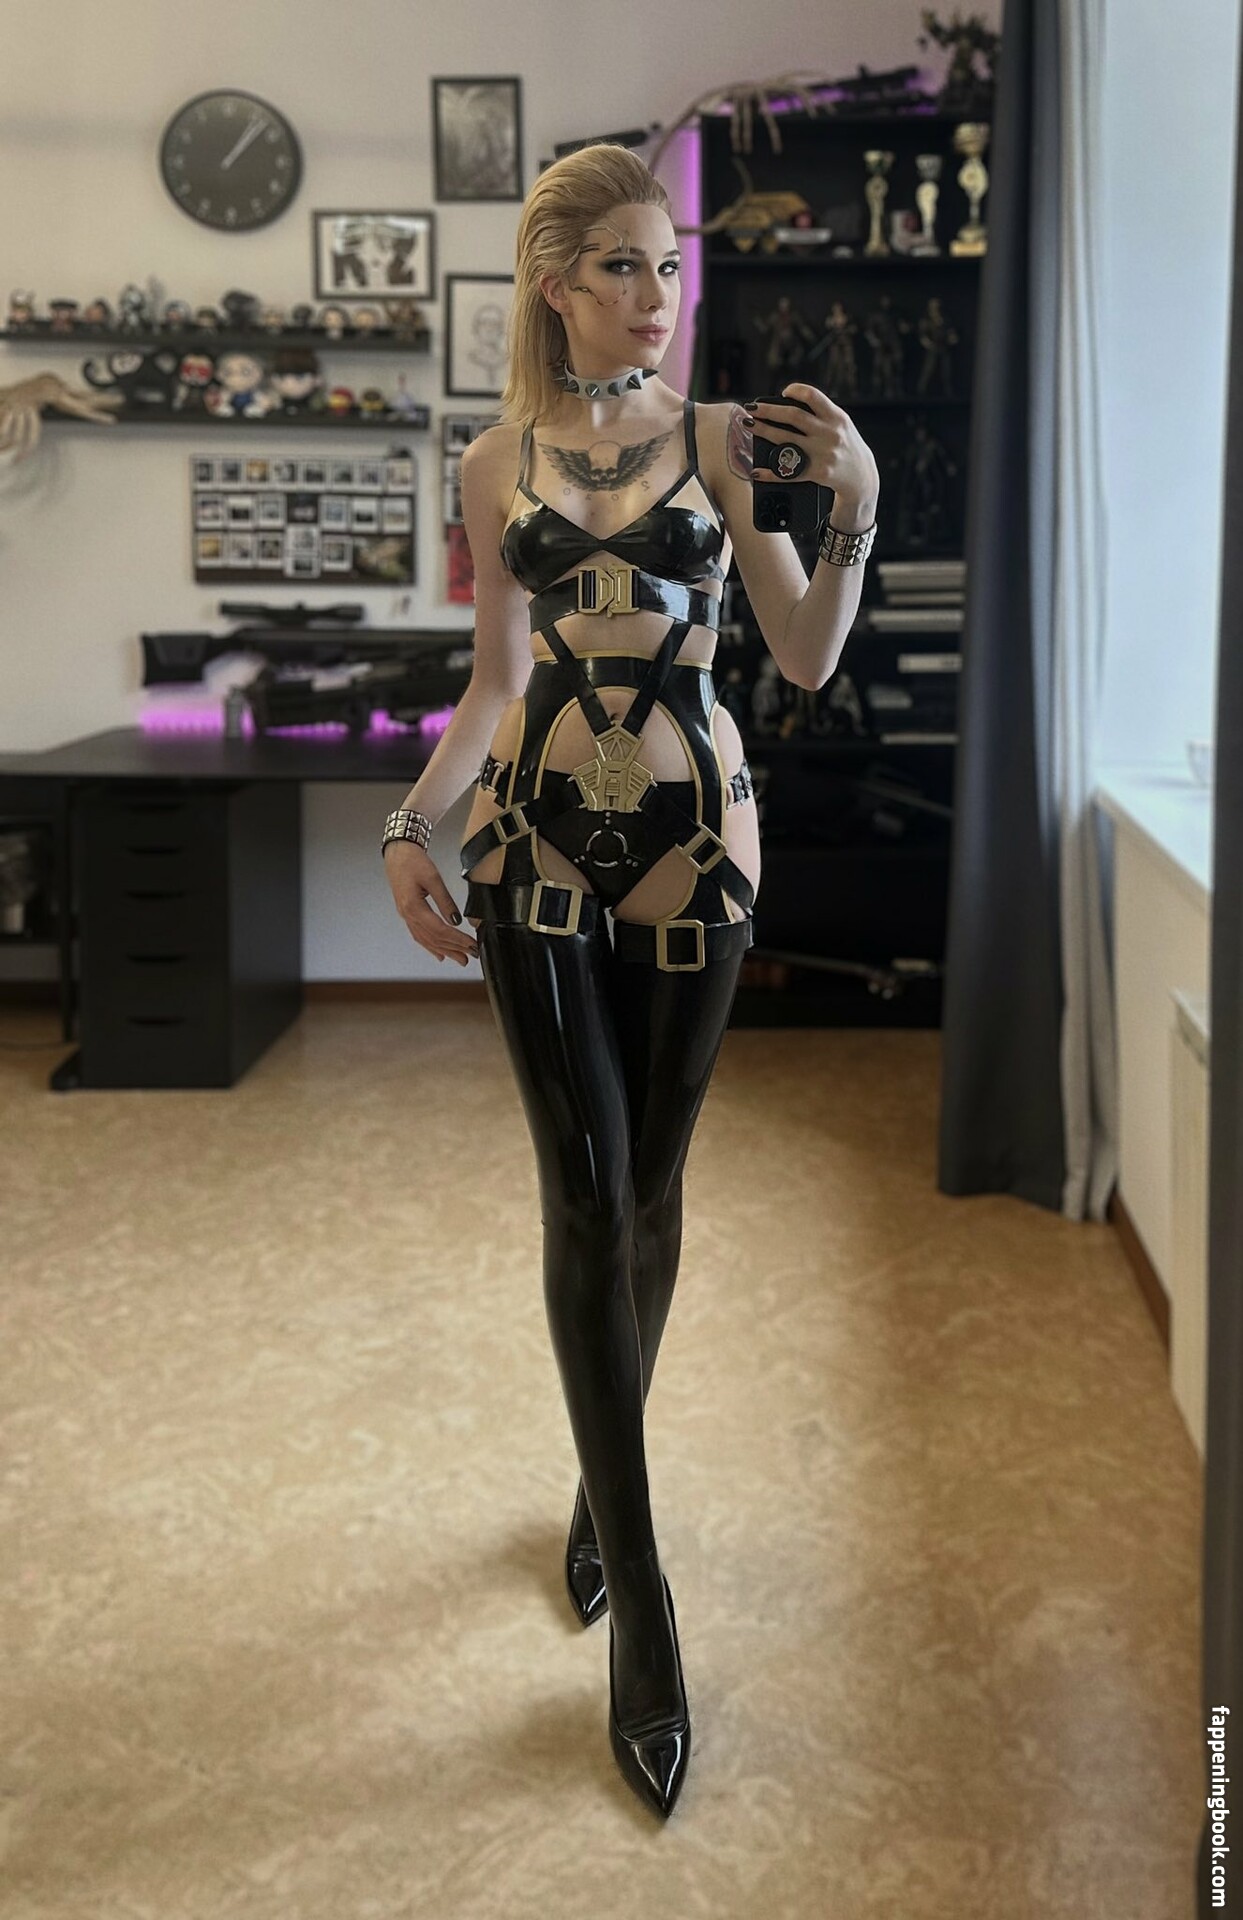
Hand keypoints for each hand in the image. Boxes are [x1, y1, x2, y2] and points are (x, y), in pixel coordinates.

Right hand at [384, 841, 477, 965]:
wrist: (397, 853)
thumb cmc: (412, 862)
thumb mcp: (433, 878)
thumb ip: (445, 901)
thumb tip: (456, 920)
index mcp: (413, 907)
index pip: (439, 930)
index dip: (457, 940)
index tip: (472, 945)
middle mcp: (408, 915)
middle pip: (433, 939)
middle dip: (453, 949)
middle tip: (470, 957)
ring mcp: (406, 916)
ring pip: (426, 940)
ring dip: (444, 951)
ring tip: (459, 959)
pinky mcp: (408, 913)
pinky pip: (419, 935)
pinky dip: (430, 946)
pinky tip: (439, 954)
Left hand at [750, 383, 879, 503]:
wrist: (861, 477)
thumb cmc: (846, 446)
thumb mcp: (841, 424)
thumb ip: (821, 413)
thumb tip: (788, 402)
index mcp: (837, 417)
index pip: (812, 396)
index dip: (795, 391)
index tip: (782, 393)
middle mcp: (830, 434)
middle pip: (793, 416)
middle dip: (768, 410)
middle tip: (751, 408)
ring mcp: (822, 454)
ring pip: (786, 440)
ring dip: (763, 431)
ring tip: (748, 425)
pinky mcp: (816, 473)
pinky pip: (788, 472)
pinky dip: (769, 473)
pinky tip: (756, 471)